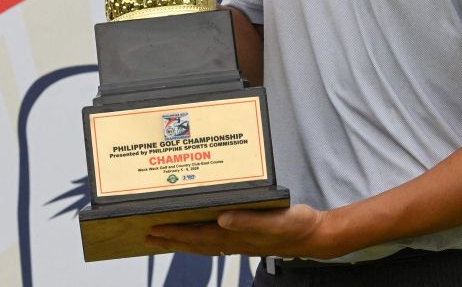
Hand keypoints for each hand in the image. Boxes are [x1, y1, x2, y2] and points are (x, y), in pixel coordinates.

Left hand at [146, 205, 343, 259]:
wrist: (314, 235)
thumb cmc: (296, 226)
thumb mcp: (275, 220)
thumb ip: (248, 221)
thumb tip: (222, 219)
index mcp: (237, 236)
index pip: (198, 236)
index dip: (175, 233)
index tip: (154, 229)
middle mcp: (234, 240)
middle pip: (195, 242)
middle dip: (171, 239)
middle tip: (147, 234)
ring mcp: (239, 240)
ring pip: (203, 243)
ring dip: (182, 240)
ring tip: (163, 237)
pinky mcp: (246, 236)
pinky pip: (215, 239)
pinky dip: (200, 238)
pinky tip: (197, 232)